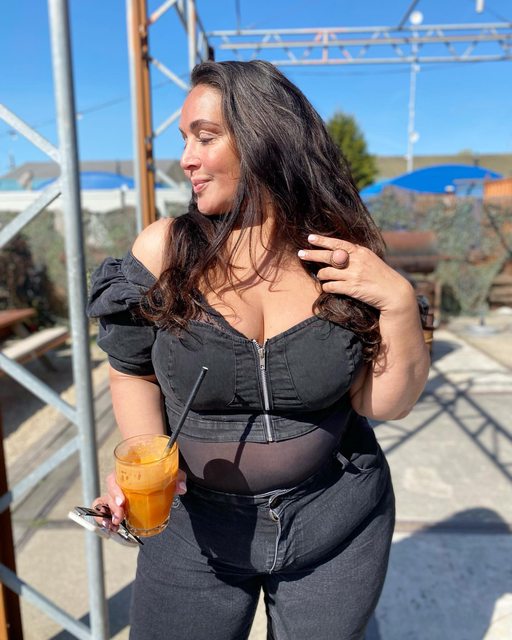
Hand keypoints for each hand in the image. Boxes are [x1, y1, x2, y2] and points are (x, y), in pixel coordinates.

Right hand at [92, 469, 187, 532]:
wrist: (160, 475)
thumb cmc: (162, 473)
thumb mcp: (171, 473)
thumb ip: (177, 477)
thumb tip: (181, 488)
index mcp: (128, 473)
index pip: (114, 478)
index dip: (114, 490)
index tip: (122, 502)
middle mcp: (120, 484)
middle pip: (108, 493)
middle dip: (111, 507)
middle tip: (120, 516)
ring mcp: (117, 495)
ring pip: (103, 503)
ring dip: (105, 515)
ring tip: (114, 525)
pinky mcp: (118, 506)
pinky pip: (104, 512)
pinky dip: (103, 520)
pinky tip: (111, 528)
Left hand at [298, 234, 414, 313]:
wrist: (394, 293)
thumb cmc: (381, 276)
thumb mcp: (370, 260)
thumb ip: (355, 255)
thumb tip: (337, 252)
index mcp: (360, 252)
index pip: (338, 243)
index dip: (322, 240)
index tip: (310, 238)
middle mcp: (356, 261)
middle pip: (328, 256)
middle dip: (311, 254)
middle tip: (300, 254)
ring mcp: (354, 275)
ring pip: (326, 273)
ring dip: (321, 276)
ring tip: (321, 277)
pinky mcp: (352, 288)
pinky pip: (331, 286)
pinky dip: (326, 287)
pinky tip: (327, 287)